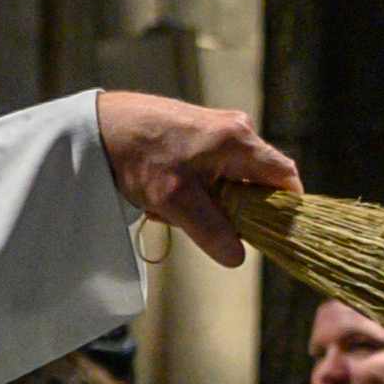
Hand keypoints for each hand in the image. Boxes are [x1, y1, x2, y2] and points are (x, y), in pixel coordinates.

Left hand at [93, 92, 301, 263]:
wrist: (98, 125)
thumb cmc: (139, 156)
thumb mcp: (176, 202)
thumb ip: (211, 231)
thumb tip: (237, 257)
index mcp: (240, 141)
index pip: (285, 177)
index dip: (285, 208)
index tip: (272, 232)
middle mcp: (235, 129)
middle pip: (255, 182)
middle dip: (232, 209)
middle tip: (199, 221)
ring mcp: (215, 129)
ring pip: (227, 179)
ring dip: (204, 201)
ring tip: (168, 206)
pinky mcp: (196, 133)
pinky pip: (208, 170)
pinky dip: (190, 189)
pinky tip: (161, 195)